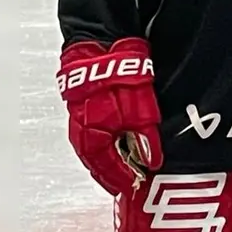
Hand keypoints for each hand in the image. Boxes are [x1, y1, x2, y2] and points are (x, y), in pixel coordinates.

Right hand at [57, 39, 163, 194]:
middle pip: (97, 161)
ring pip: (97, 147)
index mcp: (90, 137)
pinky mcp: (87, 105)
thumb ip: (144, 138)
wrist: (102, 44)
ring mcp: (81, 118)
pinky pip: (98, 132)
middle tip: (131, 182)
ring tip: (128, 166)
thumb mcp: (139, 110)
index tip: (135, 187)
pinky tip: (122, 142)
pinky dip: (110, 142)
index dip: (121, 179)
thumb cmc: (116, 76)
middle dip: (113, 173)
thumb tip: (151, 160)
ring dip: (112, 158)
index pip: (104, 169)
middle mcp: (80, 131)